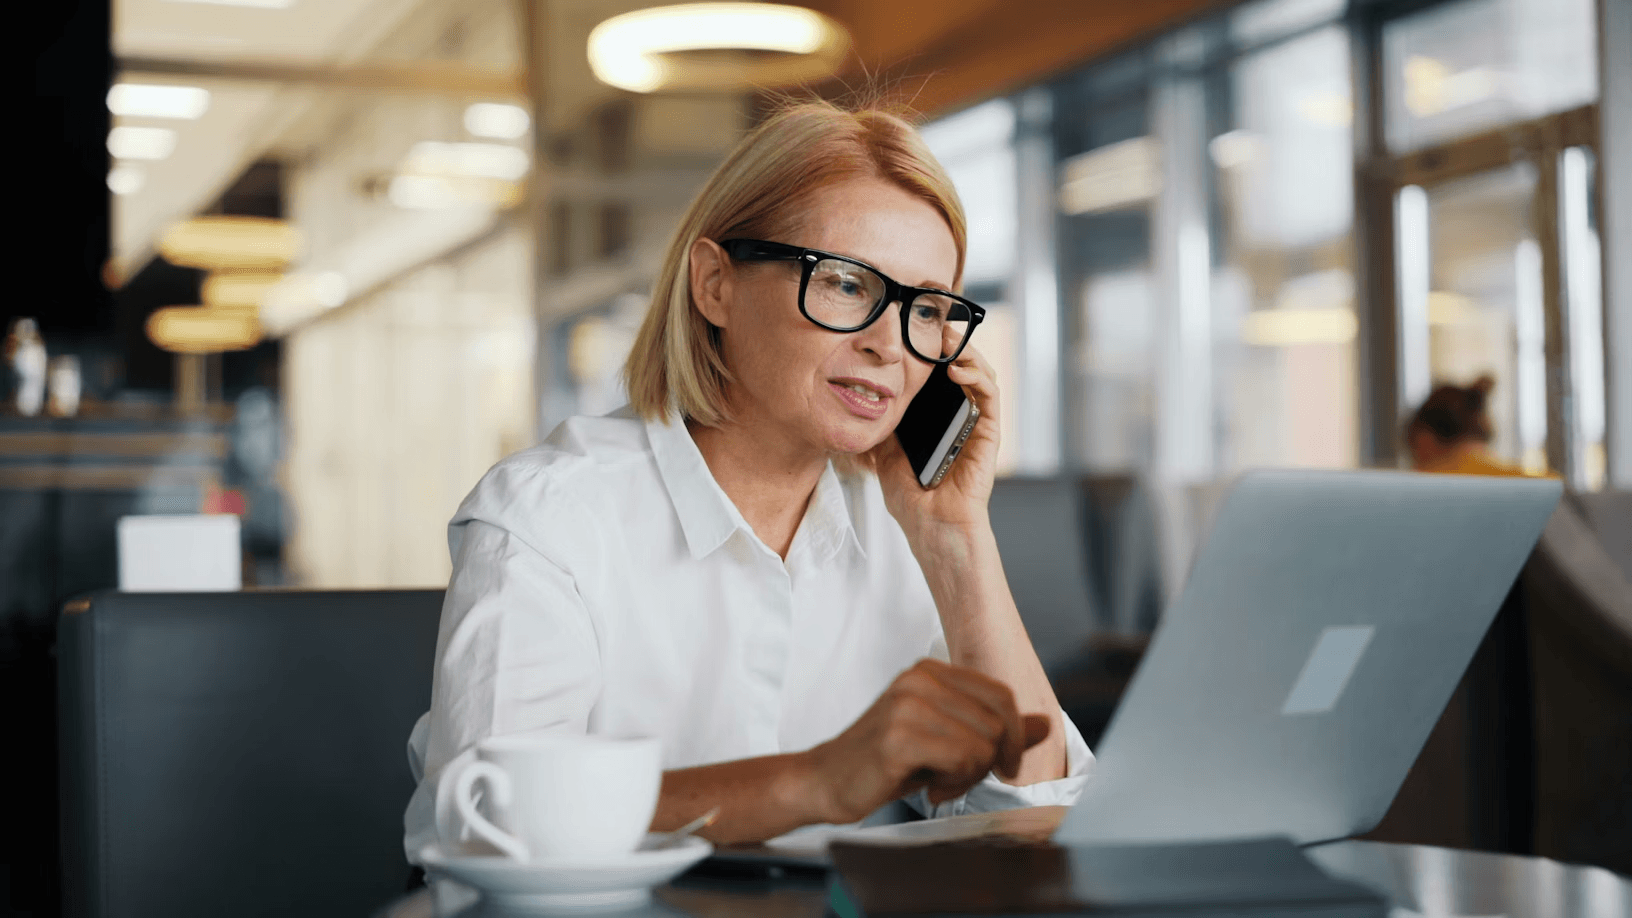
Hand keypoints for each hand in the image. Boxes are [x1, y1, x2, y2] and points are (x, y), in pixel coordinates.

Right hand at [805, 659, 1051, 823]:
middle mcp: (919, 678)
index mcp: (930, 670)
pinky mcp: (898, 737)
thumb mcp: (946, 739)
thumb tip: (1046, 725)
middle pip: (997, 722)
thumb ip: (994, 729)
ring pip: (983, 744)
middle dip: (986, 762)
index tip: (1001, 765)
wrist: (825, 781)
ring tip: (939, 782)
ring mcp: (907, 704)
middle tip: (955, 778)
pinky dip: (954, 784)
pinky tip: (930, 788)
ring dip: (969, 776)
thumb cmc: (886, 763)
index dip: (1012, 737)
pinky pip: (962, 760)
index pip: (1001, 694)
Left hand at [869, 342, 1001, 541]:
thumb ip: (880, 426)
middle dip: (951, 342)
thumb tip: (857, 401)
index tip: (913, 329)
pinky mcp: (989, 434)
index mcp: (938, 417)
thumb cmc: (911, 497)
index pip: (939, 374)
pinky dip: (977, 377)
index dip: (931, 350)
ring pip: (981, 374)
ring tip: (947, 338)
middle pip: (963, 367)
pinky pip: (989, 397)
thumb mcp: (884, 452)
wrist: (929, 528)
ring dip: (966, 351)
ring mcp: (977, 423)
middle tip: (932, 323)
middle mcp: (961, 415)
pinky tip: (957, 369)